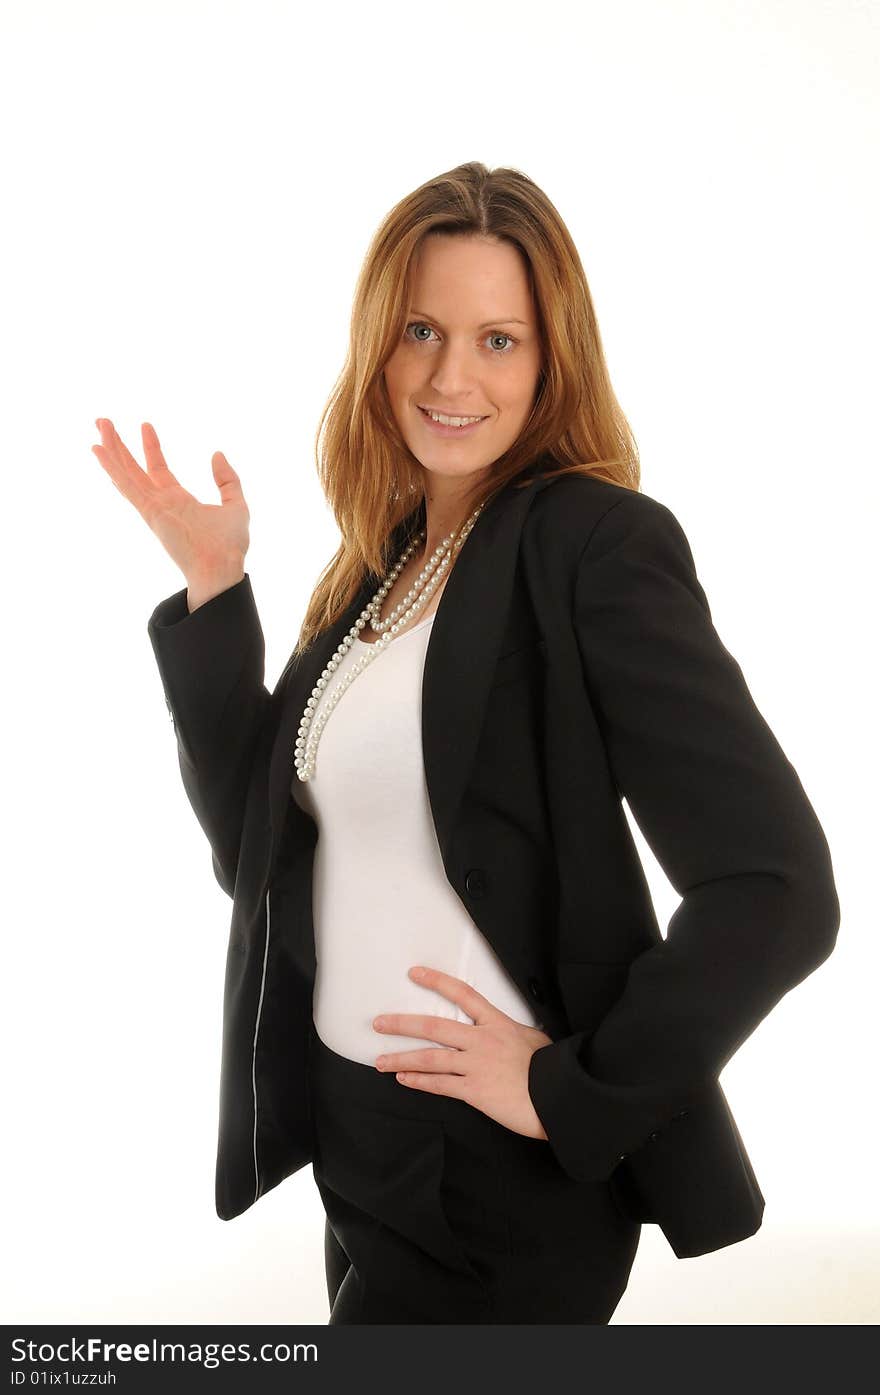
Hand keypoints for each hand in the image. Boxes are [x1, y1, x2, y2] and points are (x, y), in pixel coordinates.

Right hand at [91, 419, 249, 585]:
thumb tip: (217, 454)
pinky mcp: (150, 513)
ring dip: (111, 449)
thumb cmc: (230, 545)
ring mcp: (153, 507)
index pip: (159, 468)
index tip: (145, 426)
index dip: (151, 447)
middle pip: (134, 468)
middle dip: (119, 445)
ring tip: (99, 424)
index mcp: (179, 500)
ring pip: (126, 472)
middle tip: (103, 422)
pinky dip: (112, 469)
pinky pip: (128, 486)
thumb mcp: (236, 504)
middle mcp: (161, 502)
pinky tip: (98, 451)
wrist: (223, 567)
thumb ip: (227, 479)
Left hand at [372, 965, 553, 1139]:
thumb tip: (512, 1033)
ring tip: (380, 1061)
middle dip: (402, 1024)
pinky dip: (419, 1082)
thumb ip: (514, 1034)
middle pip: (434, 1026)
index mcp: (498, 1023)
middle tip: (379, 1022)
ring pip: (430, 1058)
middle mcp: (482, 1040)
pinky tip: (404, 1080)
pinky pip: (440, 1085)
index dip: (437, 981)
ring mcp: (476, 1065)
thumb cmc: (552, 1068)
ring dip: (401, 1058)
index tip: (415, 974)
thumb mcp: (535, 1040)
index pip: (463, 994)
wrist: (558, 1096)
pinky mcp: (474, 1091)